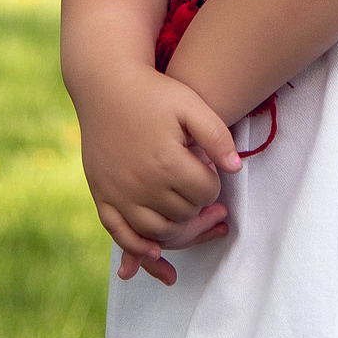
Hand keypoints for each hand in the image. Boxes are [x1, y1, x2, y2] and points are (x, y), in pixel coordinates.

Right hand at [76, 64, 241, 280]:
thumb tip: (236, 169)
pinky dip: (137, 248)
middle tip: (206, 198)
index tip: (208, 170)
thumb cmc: (154, 93)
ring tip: (188, 214)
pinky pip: (119, 233)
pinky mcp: (101, 195)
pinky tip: (155, 253)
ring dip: (177, 228)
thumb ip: (217, 136)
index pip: (205, 193)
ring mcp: (118, 193)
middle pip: (183, 215)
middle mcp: (141, 183)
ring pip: (157, 231)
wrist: (106, 85)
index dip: (213, 185)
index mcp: (167, 162)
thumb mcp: (191, 105)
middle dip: (199, 208)